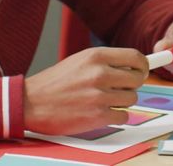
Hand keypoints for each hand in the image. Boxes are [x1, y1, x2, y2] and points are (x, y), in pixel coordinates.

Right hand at [24, 47, 147, 134]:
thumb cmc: (55, 82)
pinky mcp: (97, 116)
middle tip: (119, 89)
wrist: (29, 103)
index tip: (141, 71)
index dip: (142, 66)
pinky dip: (116, 116)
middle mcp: (100, 73)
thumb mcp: (80, 61)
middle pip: (137, 79)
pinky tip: (101, 112)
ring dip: (122, 102)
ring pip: (132, 99)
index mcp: (96, 56)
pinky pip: (123, 116)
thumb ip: (106, 62)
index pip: (136, 57)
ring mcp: (99, 95)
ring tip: (103, 101)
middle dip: (131, 85)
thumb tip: (134, 67)